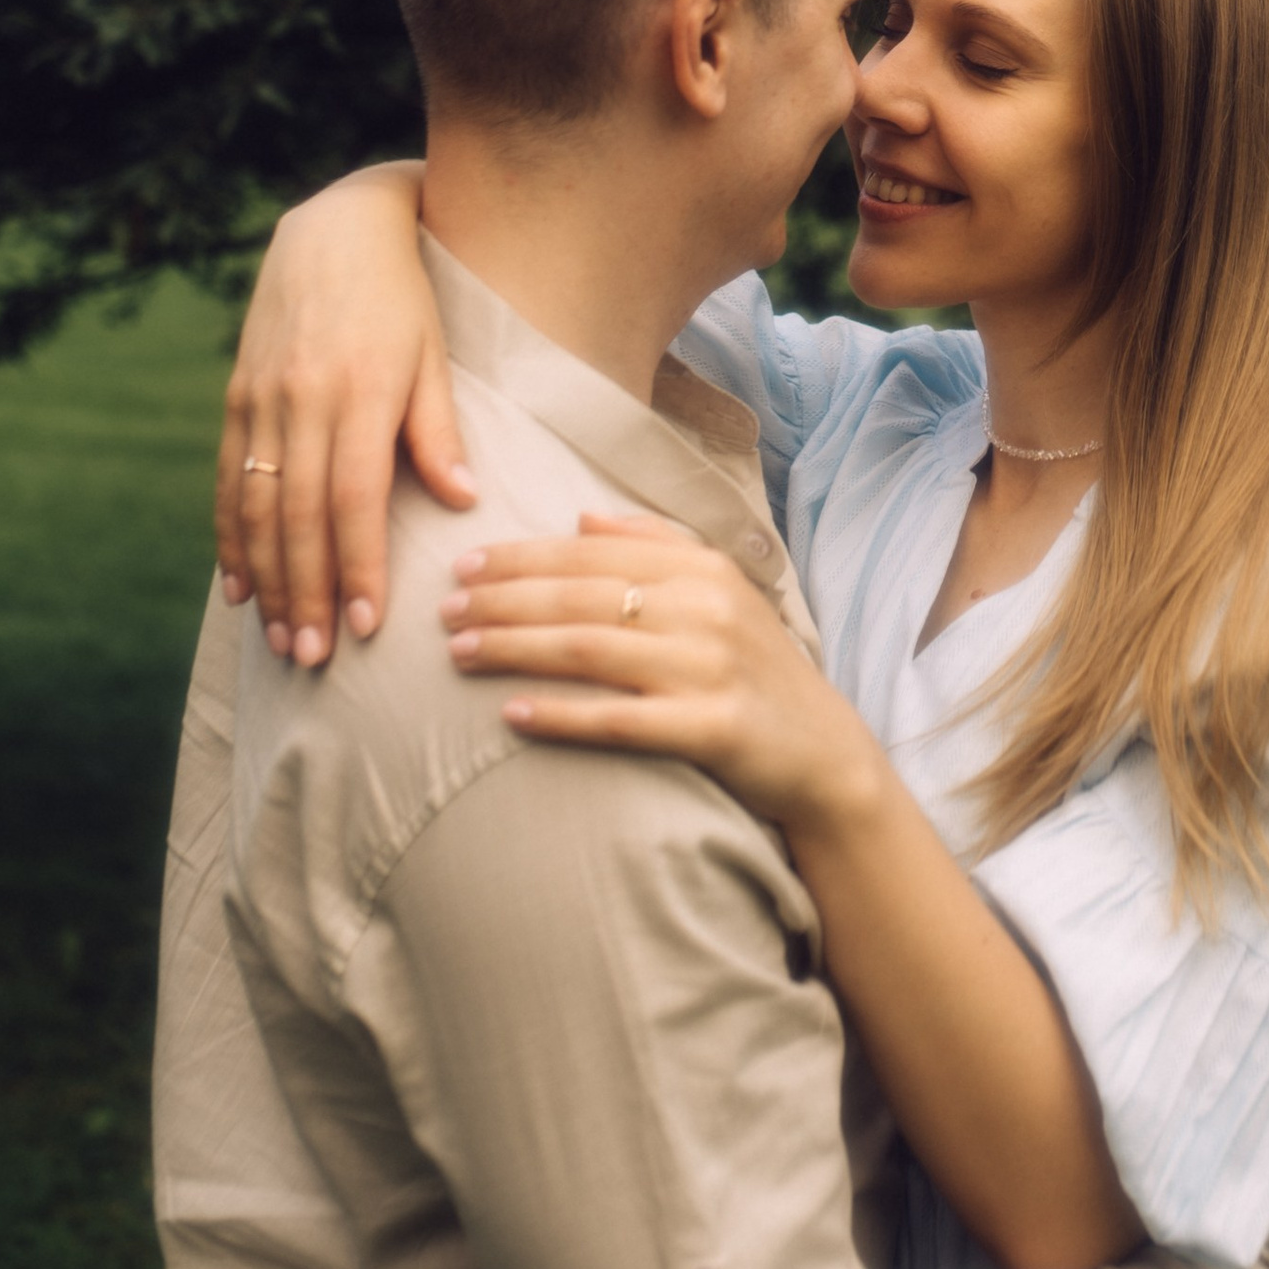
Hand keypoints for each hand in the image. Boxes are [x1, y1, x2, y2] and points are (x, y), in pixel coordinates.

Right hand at [216, 163, 471, 666]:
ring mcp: (260, 399)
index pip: (354, 498)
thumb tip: (462, 501)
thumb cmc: (403, 300)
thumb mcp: (434, 356)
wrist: (334, 230)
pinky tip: (239, 586)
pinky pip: (227, 480)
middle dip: (306, 592)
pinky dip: (230, 538)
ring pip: (255, 506)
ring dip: (266, 579)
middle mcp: (302, 400)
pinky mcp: (236, 397)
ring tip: (281, 637)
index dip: (358, 565)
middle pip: (297, 516)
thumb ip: (439, 430)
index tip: (365, 625)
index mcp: (360, 393)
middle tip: (315, 656)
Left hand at [444, 517, 889, 841]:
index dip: (523, 556)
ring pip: (591, 649)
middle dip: (504, 600)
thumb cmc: (756, 670)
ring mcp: (711, 668)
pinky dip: (562, 714)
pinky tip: (511, 712)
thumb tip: (582, 514)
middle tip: (444, 610)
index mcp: (704, 568)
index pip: (594, 550)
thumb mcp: (722, 591)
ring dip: (515, 648)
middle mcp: (708, 608)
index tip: (464, 565)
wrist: (823, 754)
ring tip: (458, 653)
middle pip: (582, 596)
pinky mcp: (713, 729)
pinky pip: (620, 719)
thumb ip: (656, 544)